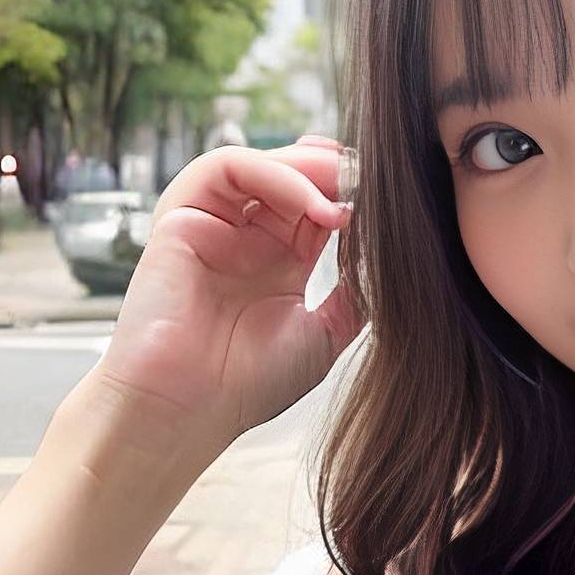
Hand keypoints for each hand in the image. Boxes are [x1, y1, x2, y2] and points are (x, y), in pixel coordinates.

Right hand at [88, 135, 363, 447]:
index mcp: (278, 262)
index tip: (393, 203)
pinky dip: (275, 175)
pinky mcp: (181, 216)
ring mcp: (213, 224)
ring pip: (260, 164)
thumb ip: (355, 294)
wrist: (188, 410)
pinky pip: (225, 168)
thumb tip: (392, 257)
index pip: (317, 206)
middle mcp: (245, 238)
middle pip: (291, 177)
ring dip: (309, 168)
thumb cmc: (248, 384)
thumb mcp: (326, 335)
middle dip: (335, 172)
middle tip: (375, 182)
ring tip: (348, 190)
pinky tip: (315, 206)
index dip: (352, 195)